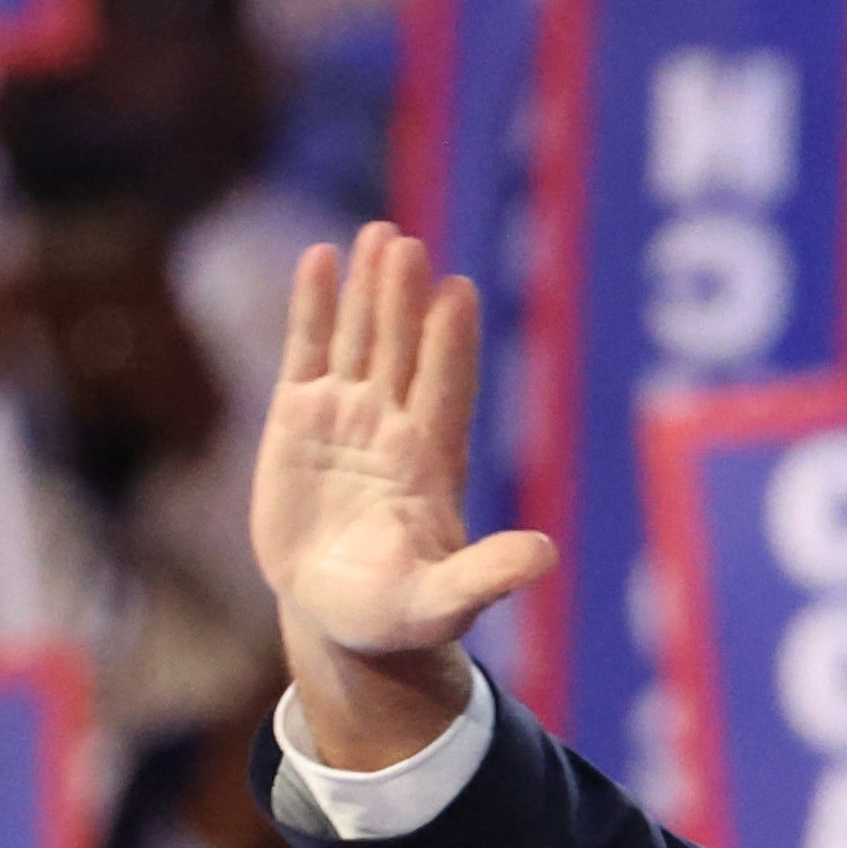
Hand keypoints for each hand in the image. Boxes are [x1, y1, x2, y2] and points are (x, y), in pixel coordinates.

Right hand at [253, 223, 553, 761]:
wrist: (336, 613)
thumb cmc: (398, 612)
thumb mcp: (443, 604)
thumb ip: (488, 577)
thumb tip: (546, 556)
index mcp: (433, 463)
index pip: (446, 391)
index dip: (451, 344)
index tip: (458, 292)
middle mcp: (395, 425)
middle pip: (404, 351)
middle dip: (406, 302)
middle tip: (409, 247)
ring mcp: (348, 414)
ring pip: (361, 339)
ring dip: (368, 290)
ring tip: (377, 233)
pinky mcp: (300, 415)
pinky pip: (307, 352)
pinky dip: (312, 308)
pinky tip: (319, 258)